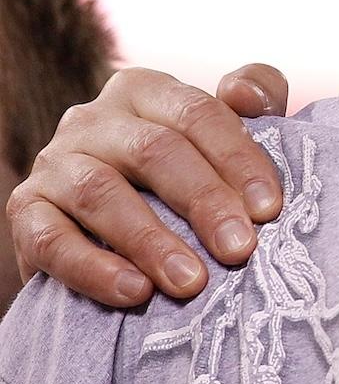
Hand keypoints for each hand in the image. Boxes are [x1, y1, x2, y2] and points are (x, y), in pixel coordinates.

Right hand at [5, 64, 287, 305]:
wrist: (111, 235)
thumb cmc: (187, 175)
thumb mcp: (224, 131)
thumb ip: (255, 96)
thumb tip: (248, 97)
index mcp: (145, 90)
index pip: (197, 114)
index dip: (238, 160)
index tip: (269, 210)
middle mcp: (93, 118)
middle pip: (153, 151)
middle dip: (203, 202)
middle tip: (239, 249)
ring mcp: (53, 162)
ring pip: (100, 193)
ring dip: (150, 241)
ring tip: (191, 282)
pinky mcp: (24, 210)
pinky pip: (52, 240)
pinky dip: (93, 268)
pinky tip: (134, 292)